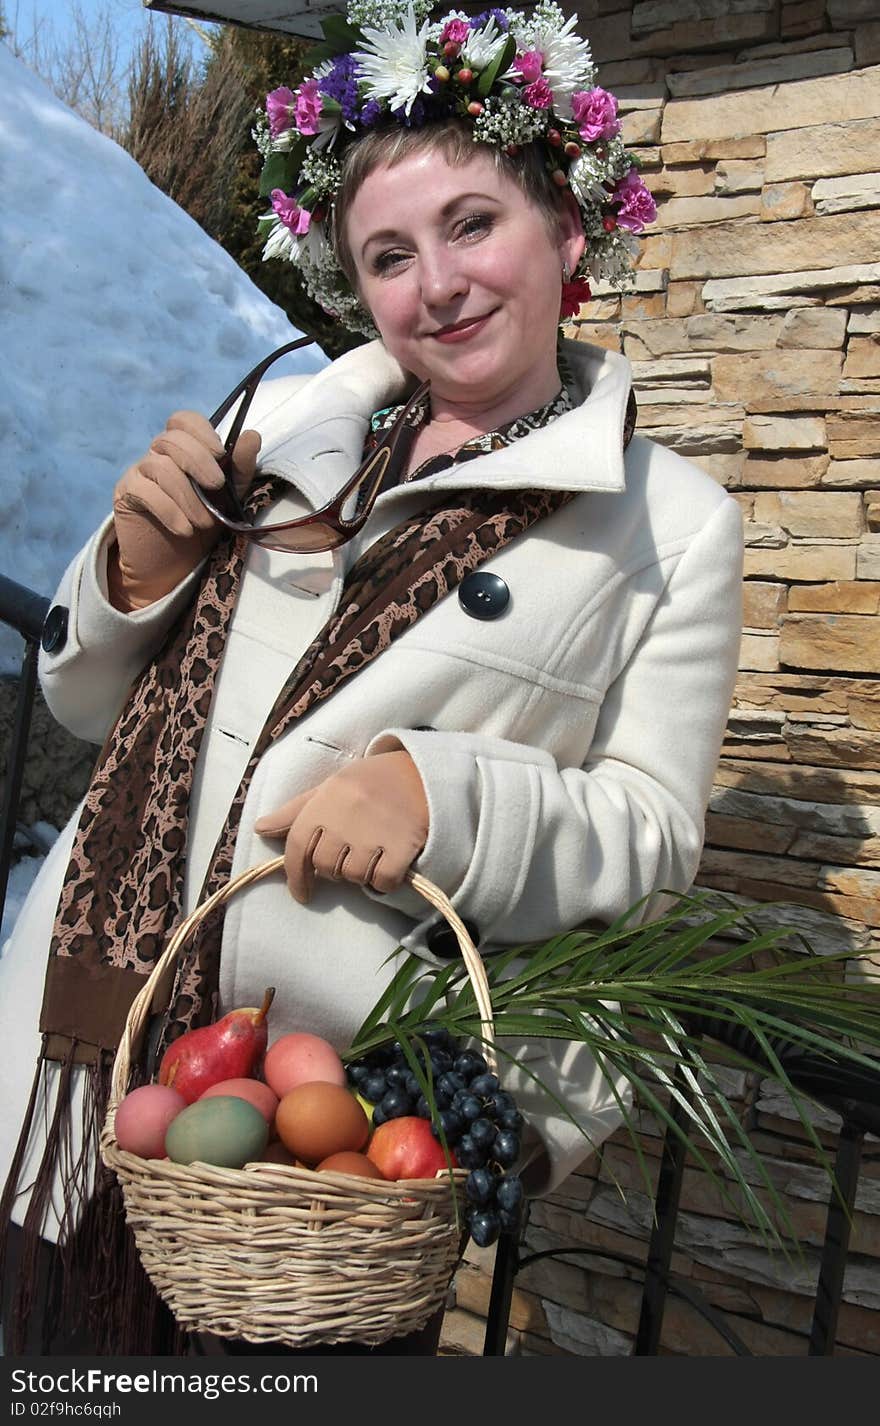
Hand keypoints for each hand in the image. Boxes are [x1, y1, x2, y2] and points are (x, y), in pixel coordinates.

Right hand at [108, 411, 260, 610]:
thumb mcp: (229, 495)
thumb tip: (252, 435)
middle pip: (171, 440)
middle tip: (217, 487)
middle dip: (198, 462)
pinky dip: (169, 511)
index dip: (200, 430)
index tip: (220, 453)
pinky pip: (143, 491)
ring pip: (159, 468)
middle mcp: (158, 454)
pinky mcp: (126, 494)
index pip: (183, 420)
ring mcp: (139, 472)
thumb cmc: (203, 522)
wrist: (175, 563)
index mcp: (183, 448)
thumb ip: (240, 467)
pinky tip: (184, 529)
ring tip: (203, 523)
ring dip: (188, 497)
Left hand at [255, 751, 428, 904]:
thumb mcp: (330, 787)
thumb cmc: (371, 781)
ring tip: (373, 852)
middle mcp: (345, 817)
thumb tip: (260, 828)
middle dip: (334, 867)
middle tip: (352, 851)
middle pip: (325, 867)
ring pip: (353, 877)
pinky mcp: (402, 847)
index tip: (302, 893)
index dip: (295, 875)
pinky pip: (381, 882)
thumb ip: (295, 811)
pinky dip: (384, 881)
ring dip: (361, 873)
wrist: (424, 773)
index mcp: (325, 801)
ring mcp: (374, 833)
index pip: (297, 845)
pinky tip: (390, 864)